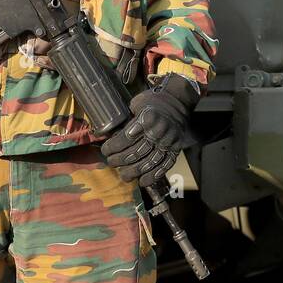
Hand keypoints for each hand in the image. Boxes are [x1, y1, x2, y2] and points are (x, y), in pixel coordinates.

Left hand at [101, 74, 199, 188]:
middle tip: (111, 163)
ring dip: (134, 172)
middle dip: (120, 161)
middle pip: (136, 153)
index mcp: (147, 118)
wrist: (177, 101)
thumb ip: (126, 120)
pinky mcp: (176, 149)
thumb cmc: (153, 102)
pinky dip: (153, 176)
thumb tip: (110, 135)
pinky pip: (165, 166)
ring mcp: (168, 142)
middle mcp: (159, 131)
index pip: (126, 138)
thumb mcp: (136, 104)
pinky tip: (142, 181)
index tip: (105, 151)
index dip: (113, 147)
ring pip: (149, 163)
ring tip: (124, 176)